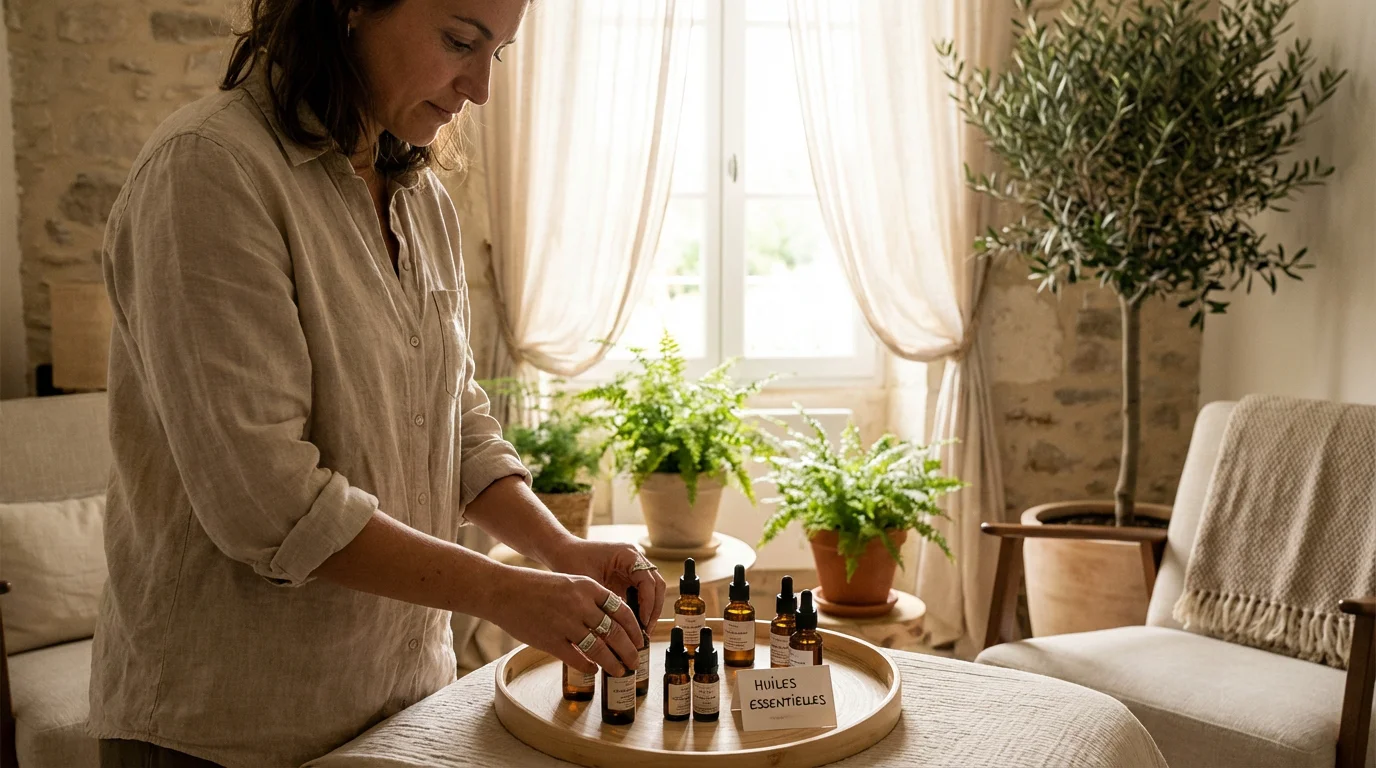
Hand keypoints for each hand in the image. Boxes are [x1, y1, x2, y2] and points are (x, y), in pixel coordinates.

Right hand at [487, 565, 644, 675]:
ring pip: (600, 649)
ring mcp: (566, 624)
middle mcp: (580, 604)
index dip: (634, 628)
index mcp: (587, 587)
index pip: (622, 610)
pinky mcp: (551, 641)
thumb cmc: (535, 586)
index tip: (639, 639)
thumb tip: (610, 621)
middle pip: (615, 632)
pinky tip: (593, 670)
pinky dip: (589, 667)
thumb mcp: (569, 582)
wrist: (503, 591)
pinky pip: (578, 659)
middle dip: (629, 650)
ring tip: (620, 671)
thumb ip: (589, 599)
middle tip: (635, 661)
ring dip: (613, 663)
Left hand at [547, 539, 665, 629]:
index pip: (648, 581)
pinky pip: (642, 593)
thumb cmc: (572, 561)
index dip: (648, 603)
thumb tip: (618, 629)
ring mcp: (633, 567)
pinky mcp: (628, 576)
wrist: (562, 551)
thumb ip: (606, 603)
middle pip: (657, 585)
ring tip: (642, 631)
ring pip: (653, 590)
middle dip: (653, 609)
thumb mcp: (589, 584)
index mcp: (628, 554)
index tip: (643, 623)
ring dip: (650, 610)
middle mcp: (635, 559)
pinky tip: (634, 624)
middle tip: (646, 631)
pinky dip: (641, 608)